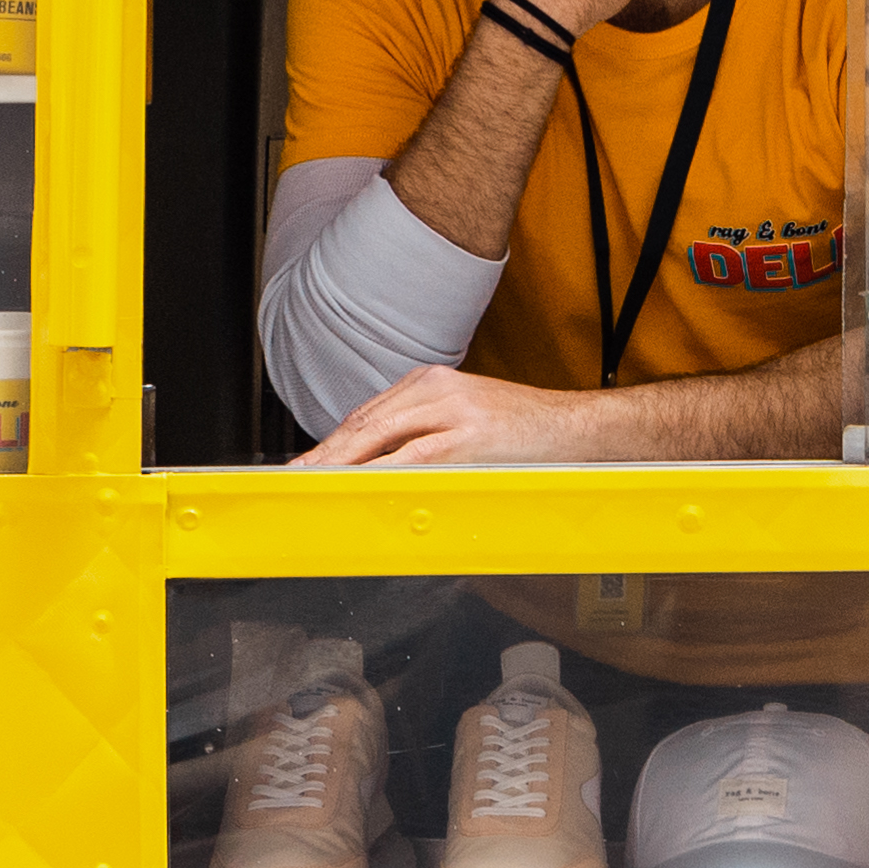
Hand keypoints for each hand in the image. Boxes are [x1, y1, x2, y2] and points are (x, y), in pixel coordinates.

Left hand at [294, 364, 604, 469]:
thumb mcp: (464, 419)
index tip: (305, 465)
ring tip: (317, 485)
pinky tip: (364, 486)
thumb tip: (379, 464)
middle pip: (365, 424)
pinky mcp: (470, 434)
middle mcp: (436, 388)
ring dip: (344, 464)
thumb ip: (422, 433)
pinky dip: (384, 472)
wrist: (573, 426)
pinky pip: (416, 456)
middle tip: (295, 478)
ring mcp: (453, 409)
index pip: (366, 415)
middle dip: (326, 455)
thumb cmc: (521, 429)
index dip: (330, 443)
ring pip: (382, 437)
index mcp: (430, 381)